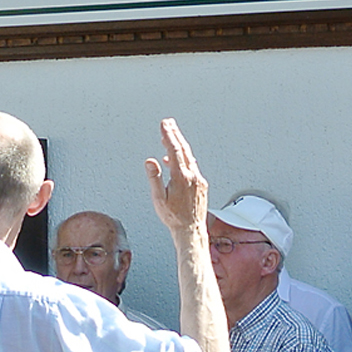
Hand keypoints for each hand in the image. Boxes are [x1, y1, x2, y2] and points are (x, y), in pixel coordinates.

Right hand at [143, 118, 208, 236]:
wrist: (191, 230)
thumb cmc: (173, 218)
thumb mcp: (159, 199)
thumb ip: (155, 178)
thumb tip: (151, 161)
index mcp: (181, 177)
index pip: (174, 150)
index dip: (168, 135)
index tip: (164, 124)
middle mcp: (192, 176)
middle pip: (183, 149)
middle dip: (175, 134)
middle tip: (169, 122)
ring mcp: (198, 180)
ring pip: (189, 157)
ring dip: (180, 145)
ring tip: (171, 135)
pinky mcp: (201, 185)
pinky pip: (192, 166)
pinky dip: (184, 158)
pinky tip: (175, 160)